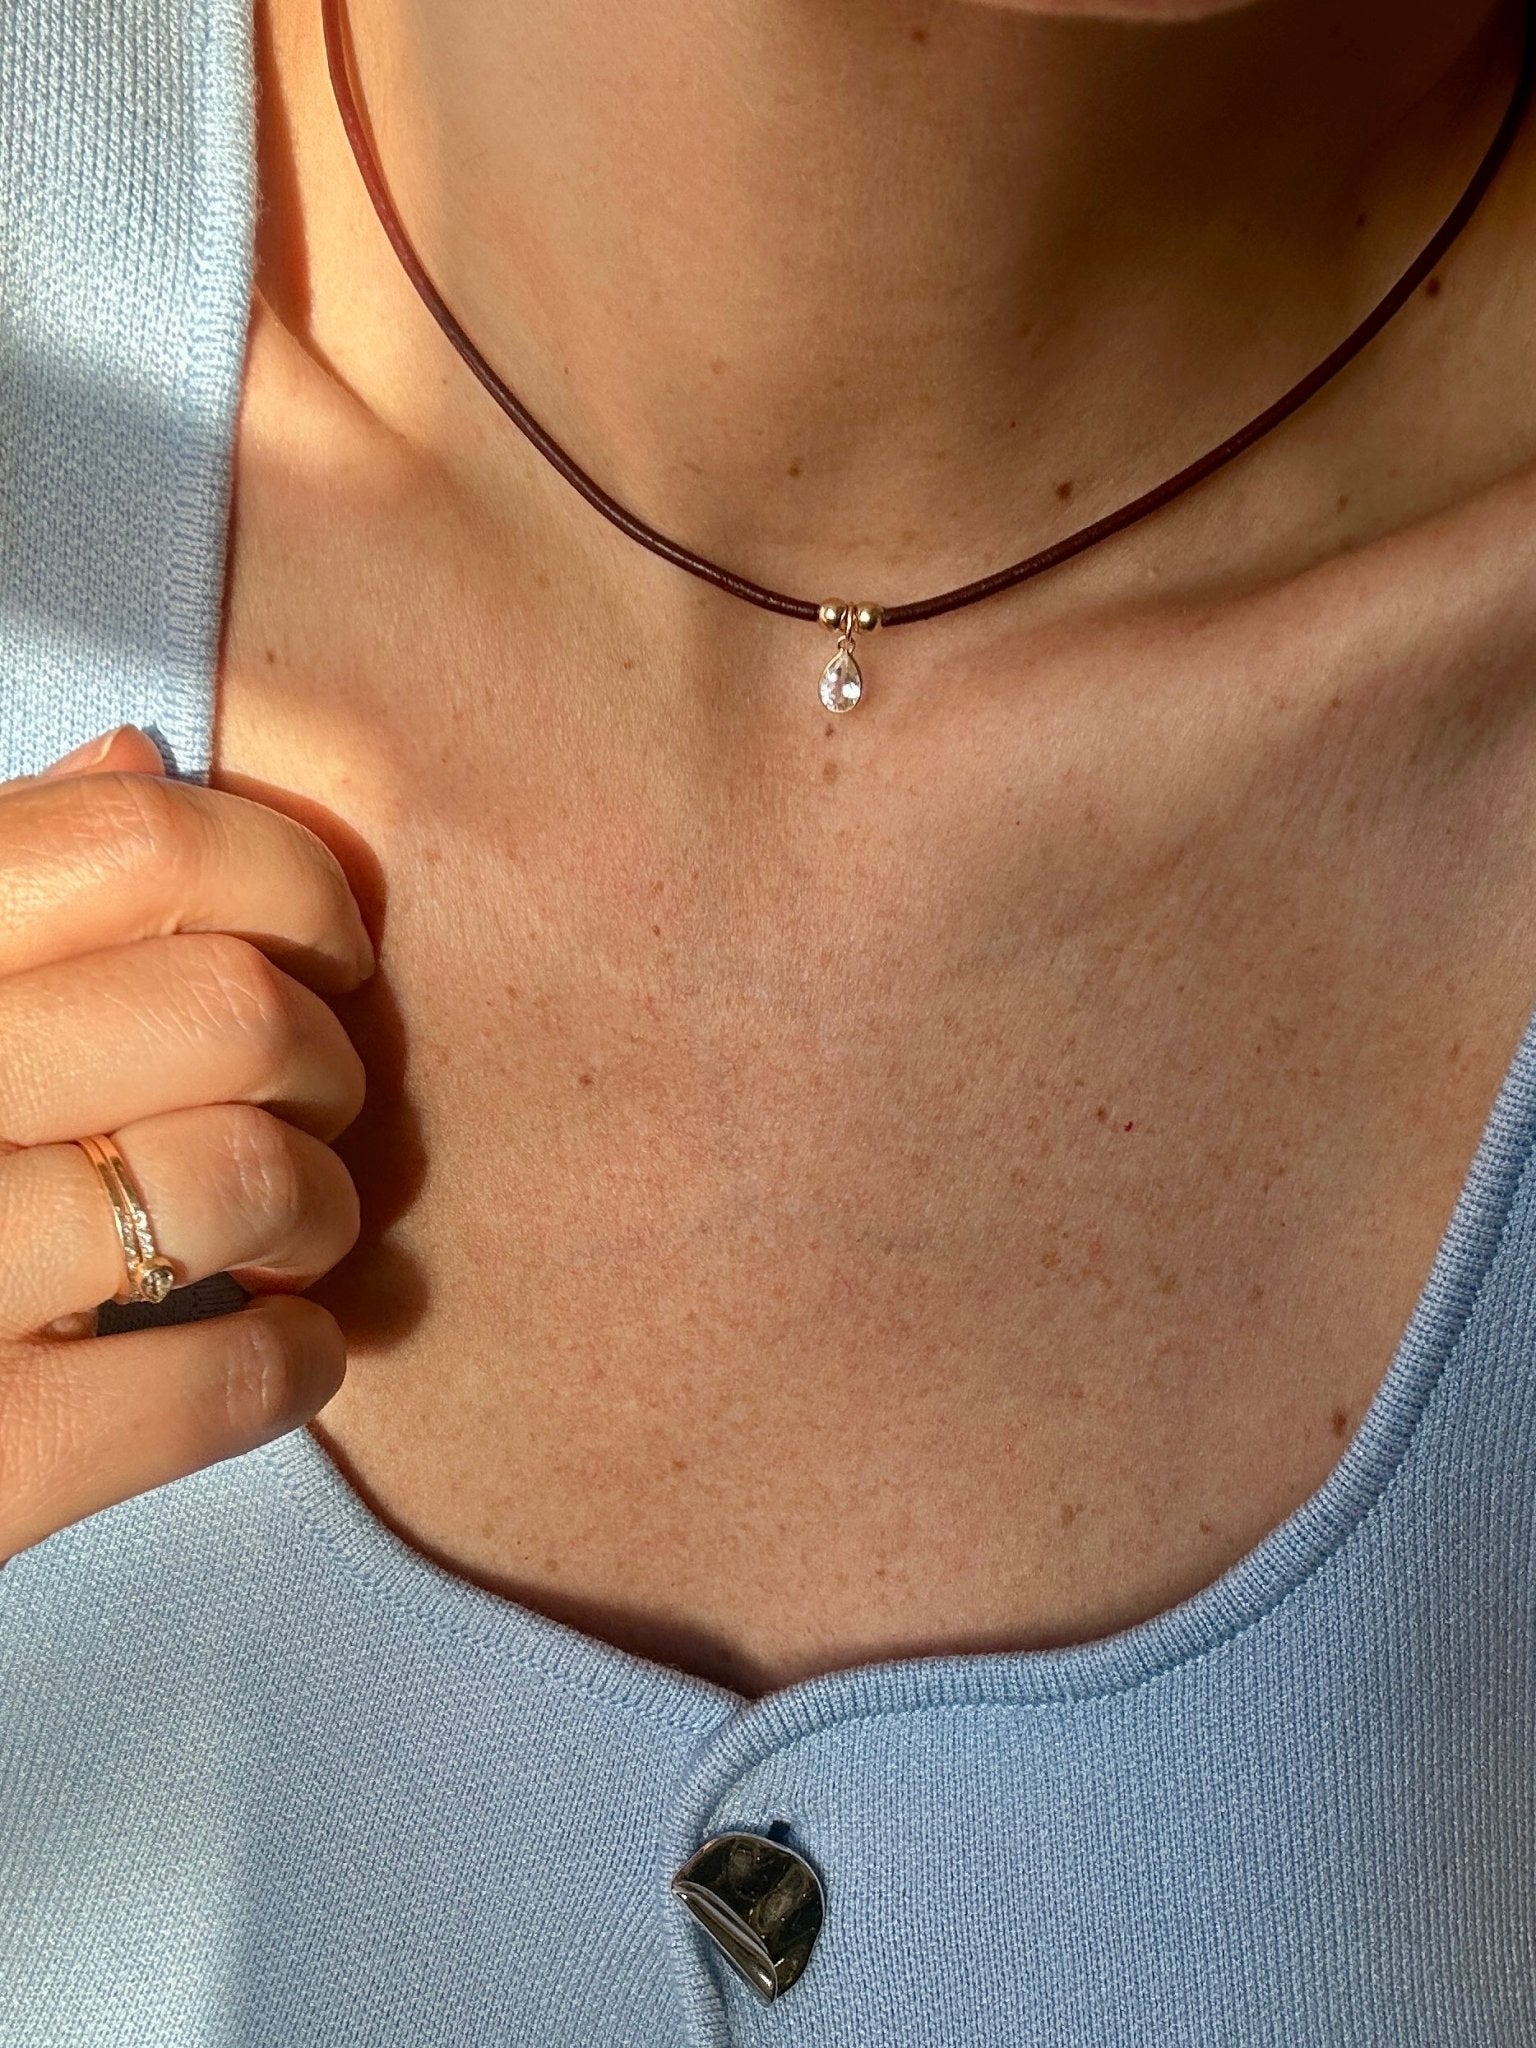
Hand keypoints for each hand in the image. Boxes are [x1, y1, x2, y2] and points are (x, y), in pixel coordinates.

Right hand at [0, 725, 374, 1562]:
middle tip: (312, 1112)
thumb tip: (137, 755)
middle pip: (233, 1008)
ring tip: (289, 1238)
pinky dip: (297, 1363)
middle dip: (326, 1065)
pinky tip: (286, 1356)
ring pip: (244, 1177)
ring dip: (318, 1212)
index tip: (328, 951)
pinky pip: (226, 1374)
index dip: (292, 883)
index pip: (140, 840)